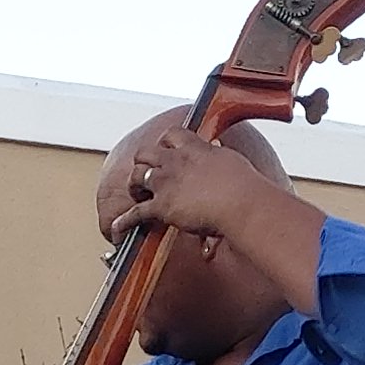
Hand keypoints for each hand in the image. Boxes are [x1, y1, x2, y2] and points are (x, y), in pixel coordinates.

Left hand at [98, 126, 308, 245]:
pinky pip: (135, 212)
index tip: (167, 150)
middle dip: (144, 162)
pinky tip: (118, 230)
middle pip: (147, 152)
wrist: (242, 203)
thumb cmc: (247, 188)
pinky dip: (124, 222)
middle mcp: (177, 161)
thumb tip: (227, 152)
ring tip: (136, 195)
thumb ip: (225, 160)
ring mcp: (166, 182)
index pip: (173, 135)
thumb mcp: (235, 164)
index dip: (166, 143)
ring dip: (134, 186)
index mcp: (197, 149)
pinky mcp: (161, 205)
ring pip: (136, 175)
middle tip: (148, 173)